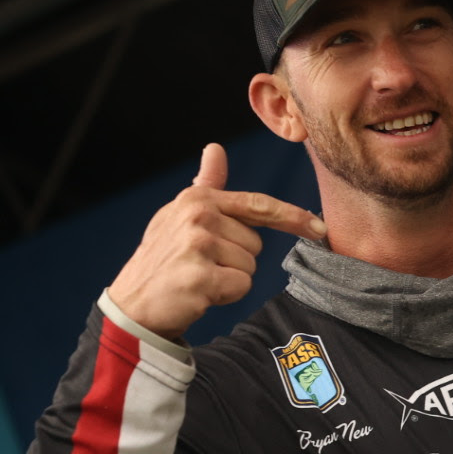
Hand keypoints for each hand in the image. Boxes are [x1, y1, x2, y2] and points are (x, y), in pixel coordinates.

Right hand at [108, 143, 326, 338]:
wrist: (133, 305)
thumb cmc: (164, 260)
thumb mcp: (179, 216)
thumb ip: (206, 186)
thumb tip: (215, 148)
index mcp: (198, 199)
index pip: (258, 205)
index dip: (292, 216)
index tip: (319, 227)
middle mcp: (198, 216)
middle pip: (256, 244)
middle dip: (236, 260)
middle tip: (202, 265)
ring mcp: (198, 245)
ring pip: (250, 267)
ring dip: (230, 279)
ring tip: (198, 278)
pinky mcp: (200, 276)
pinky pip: (241, 286)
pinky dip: (225, 295)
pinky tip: (199, 293)